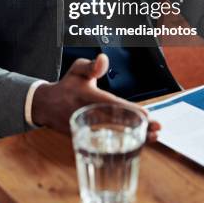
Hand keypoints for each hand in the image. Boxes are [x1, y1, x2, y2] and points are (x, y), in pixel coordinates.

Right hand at [31, 53, 160, 141]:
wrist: (46, 106)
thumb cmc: (67, 85)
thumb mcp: (77, 69)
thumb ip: (92, 65)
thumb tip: (103, 59)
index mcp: (87, 97)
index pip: (111, 104)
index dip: (129, 110)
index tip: (147, 114)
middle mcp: (88, 115)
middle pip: (117, 123)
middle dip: (138, 126)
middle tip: (157, 128)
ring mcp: (87, 129)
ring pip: (115, 135)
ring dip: (135, 137)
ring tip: (153, 137)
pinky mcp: (87, 138)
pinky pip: (108, 141)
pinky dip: (123, 142)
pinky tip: (138, 142)